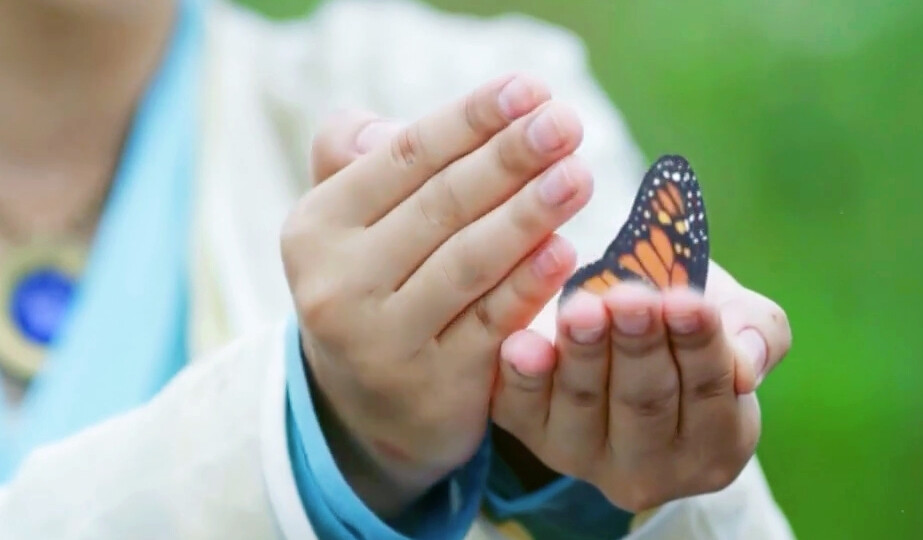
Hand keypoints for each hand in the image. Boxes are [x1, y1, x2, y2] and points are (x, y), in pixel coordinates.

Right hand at [280, 74, 592, 514]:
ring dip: (529, 214)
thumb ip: (362, 159)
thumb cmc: (373, 282)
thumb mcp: (348, 222)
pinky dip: (528, 285)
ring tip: (579, 174)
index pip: (404, 158)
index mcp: (315, 228)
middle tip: (566, 123)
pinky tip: (565, 250)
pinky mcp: (430, 388)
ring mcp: (381, 343)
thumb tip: (397, 126)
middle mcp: (336, 286)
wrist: (369, 402)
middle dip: (511, 158)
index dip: (471, 119)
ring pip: (467, 263)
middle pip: (440, 206)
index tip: (531, 89)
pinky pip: (489, 325)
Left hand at [491, 264, 790, 511]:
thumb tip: (746, 367)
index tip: (686, 301)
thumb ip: (758, 336)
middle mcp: (651, 467)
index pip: (710, 392)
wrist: (623, 322)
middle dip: (637, 347)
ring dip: (582, 355)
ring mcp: (585, 457)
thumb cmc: (685, 321)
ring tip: (582, 309)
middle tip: (628, 300)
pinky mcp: (531, 436)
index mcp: (715, 443)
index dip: (698, 345)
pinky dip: (523, 376)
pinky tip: (522, 343)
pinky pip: (523, 411)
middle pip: (645, 403)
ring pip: (585, 405)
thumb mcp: (737, 319)